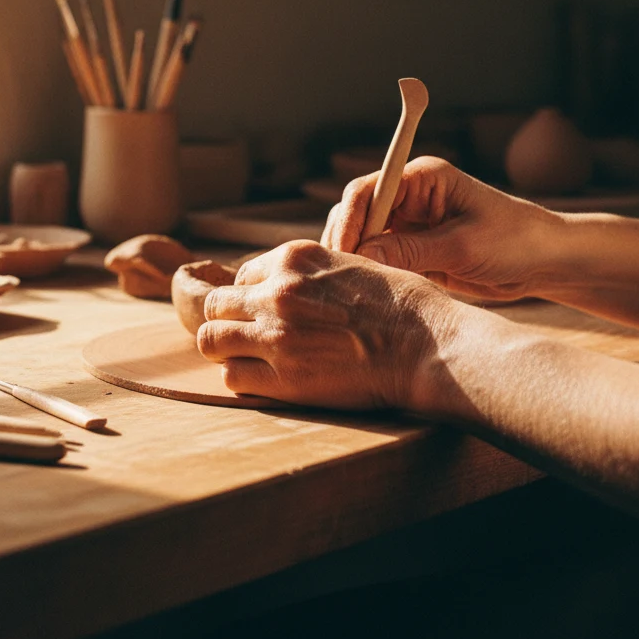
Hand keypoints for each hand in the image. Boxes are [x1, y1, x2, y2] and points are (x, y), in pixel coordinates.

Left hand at [199, 240, 455, 410]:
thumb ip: (311, 274)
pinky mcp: (282, 378)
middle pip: (216, 305)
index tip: (265, 313)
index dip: (251, 297)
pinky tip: (265, 380)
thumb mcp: (351, 264)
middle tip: (248, 338)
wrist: (428, 345)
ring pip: (211, 339)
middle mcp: (277, 291)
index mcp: (295, 257)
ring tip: (248, 359)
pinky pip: (231, 377)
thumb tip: (286, 286)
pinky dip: (242, 379)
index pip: (243, 275)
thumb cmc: (403, 306)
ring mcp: (275, 334)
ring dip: (225, 349)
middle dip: (228, 321)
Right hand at [321, 156, 562, 301]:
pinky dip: (369, 274)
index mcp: (421, 179)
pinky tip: (365, 293)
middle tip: (340, 276)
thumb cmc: (515, 241)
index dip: (351, 220)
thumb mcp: (463, 246)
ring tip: (350, 288)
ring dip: (354, 259)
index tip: (343, 251)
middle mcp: (408, 197)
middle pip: (357, 214)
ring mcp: (408, 225)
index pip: (368, 191)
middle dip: (346, 242)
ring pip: (362, 239)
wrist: (546, 263)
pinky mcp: (412, 251)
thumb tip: (361, 254)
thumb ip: (410, 250)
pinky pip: (379, 260)